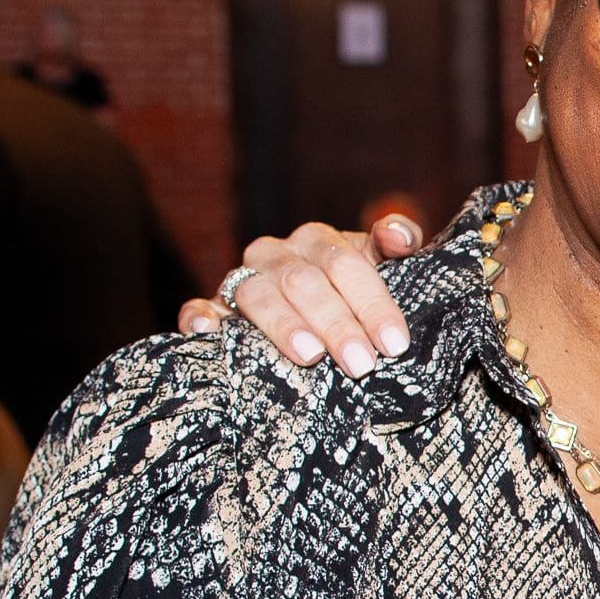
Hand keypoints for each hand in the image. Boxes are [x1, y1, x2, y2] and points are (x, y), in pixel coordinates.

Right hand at [176, 214, 420, 375]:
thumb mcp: (378, 263)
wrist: (312, 303)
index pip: (345, 265)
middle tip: (361, 363)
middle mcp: (277, 254)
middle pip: (303, 282)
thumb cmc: (352, 288)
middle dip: (335, 323)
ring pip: (257, 294)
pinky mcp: (215, 307)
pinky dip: (200, 315)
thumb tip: (399, 235)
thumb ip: (396, 242)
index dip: (372, 303)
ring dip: (283, 324)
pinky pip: (201, 306)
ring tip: (310, 355)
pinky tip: (207, 330)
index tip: (394, 343)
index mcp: (318, 240)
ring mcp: (243, 279)